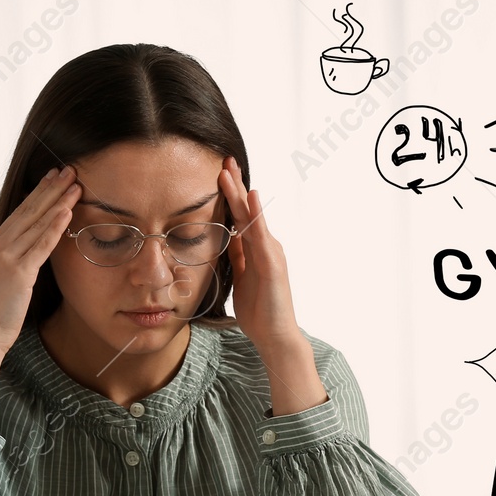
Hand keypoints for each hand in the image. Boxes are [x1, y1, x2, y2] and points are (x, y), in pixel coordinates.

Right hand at [0, 165, 79, 356]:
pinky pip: (40, 246)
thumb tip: (32, 250)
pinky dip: (55, 227)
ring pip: (37, 224)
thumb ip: (15, 261)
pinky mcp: (18, 273)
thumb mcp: (2, 279)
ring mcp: (6, 258)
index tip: (54, 177)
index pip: (21, 212)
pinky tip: (67, 212)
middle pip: (29, 211)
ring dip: (59, 202)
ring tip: (76, 184)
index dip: (39, 193)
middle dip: (51, 188)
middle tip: (69, 169)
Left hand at [218, 156, 301, 353]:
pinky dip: (257, 216)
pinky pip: (261, 236)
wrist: (275, 335)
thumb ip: (238, 255)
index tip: (220, 173)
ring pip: (253, 217)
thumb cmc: (260, 310)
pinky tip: (252, 198)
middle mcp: (266, 246)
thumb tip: (229, 235)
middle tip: (225, 160)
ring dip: (240, 194)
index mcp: (257, 249)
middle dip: (235, 185)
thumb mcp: (242, 276)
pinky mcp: (273, 264)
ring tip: (228, 172)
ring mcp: (271, 253)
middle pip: (248, 210)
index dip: (231, 194)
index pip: (242, 216)